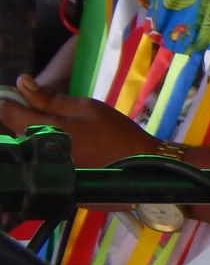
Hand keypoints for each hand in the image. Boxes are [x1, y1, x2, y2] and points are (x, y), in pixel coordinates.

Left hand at [0, 76, 160, 165]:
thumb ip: (49, 98)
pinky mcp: (54, 183)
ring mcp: (45, 171)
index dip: (10, 101)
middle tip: (46, 115)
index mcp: (45, 130)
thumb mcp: (86, 108)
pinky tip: (67, 152)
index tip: (19, 96)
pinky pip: (39, 165)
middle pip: (13, 133)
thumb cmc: (115, 133)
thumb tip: (21, 82)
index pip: (7, 112)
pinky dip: (45, 156)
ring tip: (61, 133)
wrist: (141, 169)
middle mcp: (38, 153)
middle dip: (22, 121)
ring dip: (33, 137)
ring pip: (25, 149)